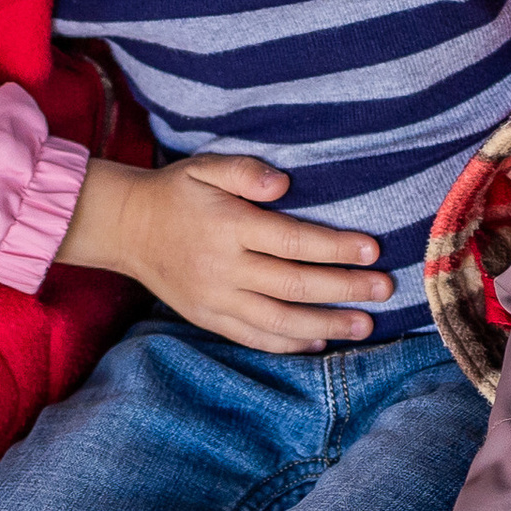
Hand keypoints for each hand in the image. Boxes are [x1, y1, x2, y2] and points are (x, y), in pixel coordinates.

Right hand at [56, 154, 393, 351]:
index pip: (293, 241)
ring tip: (365, 325)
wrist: (126, 227)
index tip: (373, 250)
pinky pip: (253, 337)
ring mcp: (214, 298)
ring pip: (278, 320)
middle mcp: (223, 268)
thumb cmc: (176, 192)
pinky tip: (319, 341)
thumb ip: (244, 170)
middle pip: (294, 285)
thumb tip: (283, 183)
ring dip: (325, 324)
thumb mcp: (205, 166)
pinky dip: (288, 344)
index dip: (335, 248)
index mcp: (228, 226)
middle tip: (385, 290)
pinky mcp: (207, 317)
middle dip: (344, 289)